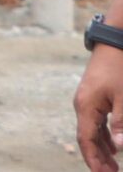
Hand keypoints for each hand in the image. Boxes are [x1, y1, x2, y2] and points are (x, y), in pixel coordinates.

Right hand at [77, 45, 122, 169]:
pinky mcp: (94, 96)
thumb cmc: (119, 69)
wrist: (114, 42)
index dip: (93, 160)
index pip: (86, 140)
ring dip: (102, 149)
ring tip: (113, 166)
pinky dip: (104, 136)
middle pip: (87, 138)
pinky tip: (113, 145)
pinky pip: (96, 122)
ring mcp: (87, 100)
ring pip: (92, 131)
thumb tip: (120, 148)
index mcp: (86, 107)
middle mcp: (82, 105)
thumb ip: (121, 124)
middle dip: (98, 158)